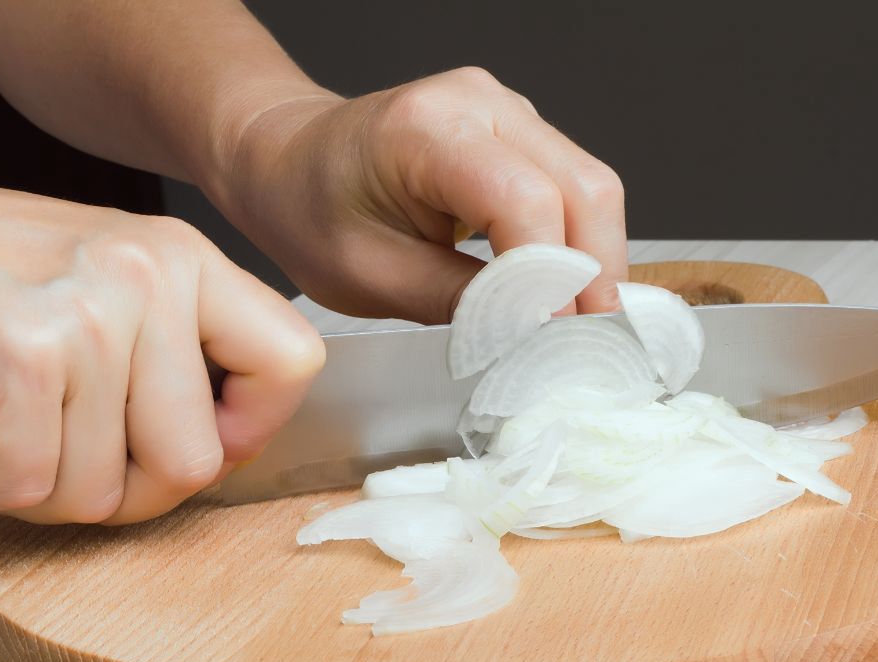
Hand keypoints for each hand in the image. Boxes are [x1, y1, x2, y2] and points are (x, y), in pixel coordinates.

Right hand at [0, 166, 323, 523]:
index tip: (201, 440)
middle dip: (130, 492)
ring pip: (105, 491)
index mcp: (183, 258)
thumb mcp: (107, 279)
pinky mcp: (20, 362)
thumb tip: (229, 445)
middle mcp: (147, 279)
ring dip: (46, 492)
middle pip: (195, 462)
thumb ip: (179, 350)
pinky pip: (29, 489)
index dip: (253, 427)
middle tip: (74, 468)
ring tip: (7, 444)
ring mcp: (88, 318)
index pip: (294, 363)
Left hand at [212, 68, 626, 323]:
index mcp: (424, 129)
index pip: (525, 200)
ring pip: (591, 184)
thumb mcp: (369, 277)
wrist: (284, 160)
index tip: (555, 338)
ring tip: (579, 324)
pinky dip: (575, 239)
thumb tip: (534, 330)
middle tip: (588, 344)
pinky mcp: (514, 128)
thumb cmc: (308, 210)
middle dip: (593, 273)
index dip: (551, 276)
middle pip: (583, 186)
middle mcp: (477, 101)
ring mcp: (502, 107)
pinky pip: (571, 182)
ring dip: (593, 258)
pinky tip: (562, 287)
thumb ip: (459, 303)